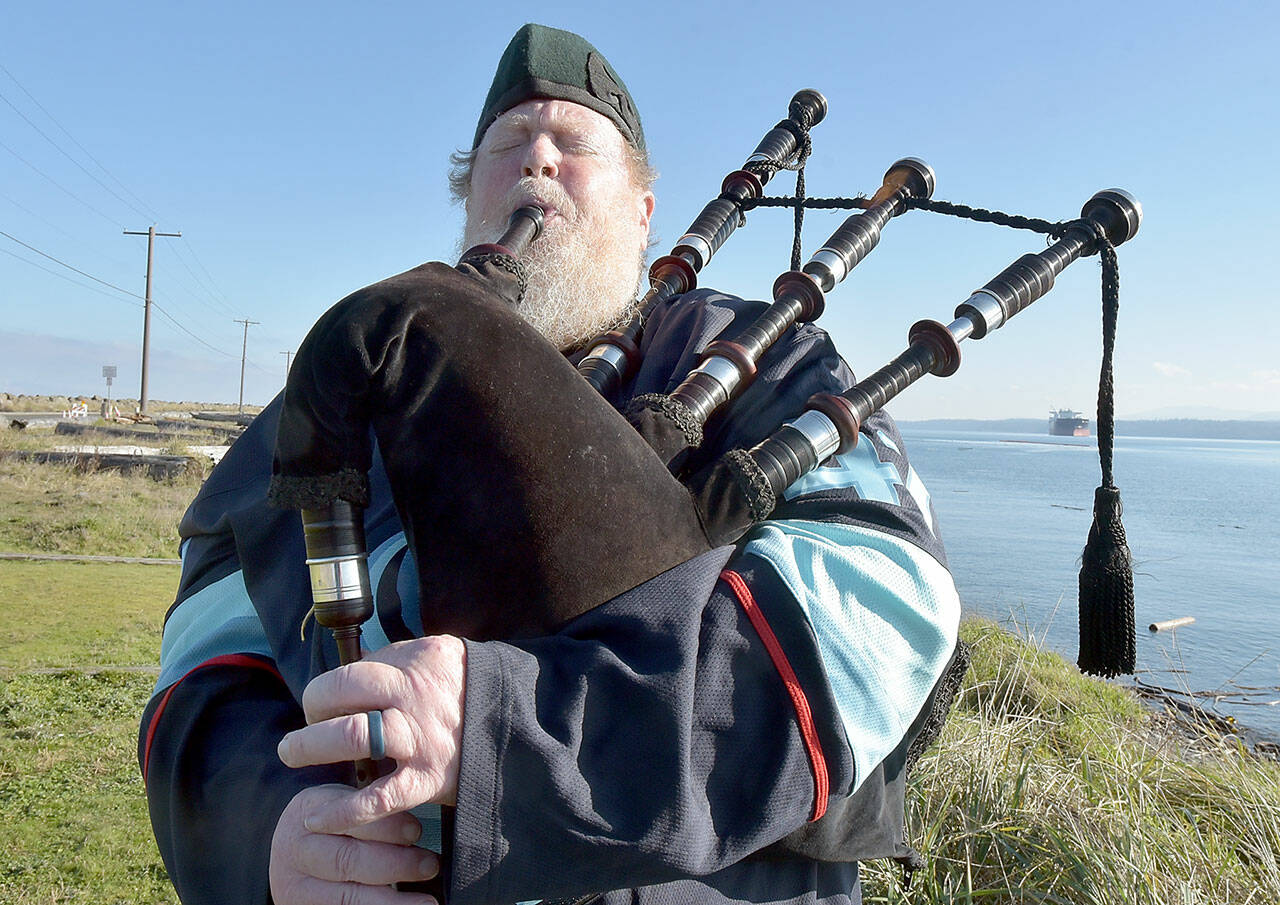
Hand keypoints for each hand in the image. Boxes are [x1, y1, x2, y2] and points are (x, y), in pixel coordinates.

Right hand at [269, 784, 438, 903]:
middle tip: (429, 865)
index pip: (351, 820)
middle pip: (347, 860)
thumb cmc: (331, 823)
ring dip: (391, 901)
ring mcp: (294, 885)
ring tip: (425, 902)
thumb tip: (417, 824)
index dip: (387, 828)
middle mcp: (296, 849)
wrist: (293, 850)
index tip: (416, 832)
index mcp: (307, 812)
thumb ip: (372, 809)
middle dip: (395, 864)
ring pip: (347, 897)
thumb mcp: (342, 802)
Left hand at [278, 635, 466, 832]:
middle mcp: (414, 700)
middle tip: (303, 724)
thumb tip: (355, 662)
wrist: (515, 728)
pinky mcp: (426, 780)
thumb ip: (396, 659)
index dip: (324, 688)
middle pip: (345, 695)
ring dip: (312, 746)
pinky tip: (318, 814)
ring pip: (353, 737)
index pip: (352, 671)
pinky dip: (343, 810)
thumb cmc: (468, 690)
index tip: (320, 701)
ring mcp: (420, 740)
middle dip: (311, 711)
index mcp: (416, 666)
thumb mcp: (438, 656)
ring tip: (293, 753)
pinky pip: (378, 798)